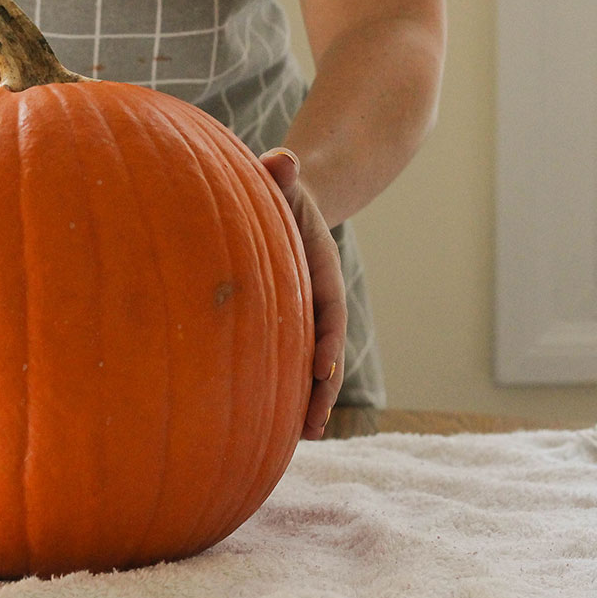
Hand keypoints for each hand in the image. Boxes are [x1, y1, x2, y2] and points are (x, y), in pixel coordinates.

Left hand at [259, 147, 346, 438]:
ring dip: (306, 398)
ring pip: (306, 359)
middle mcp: (315, 296)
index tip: (321, 370)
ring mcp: (300, 311)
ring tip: (299, 438)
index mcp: (318, 268)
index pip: (327, 310)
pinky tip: (268, 419)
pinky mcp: (281, 318)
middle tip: (310, 427)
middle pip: (323, 347)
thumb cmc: (279, 187)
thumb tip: (281, 159)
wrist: (286, 196)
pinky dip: (283, 384)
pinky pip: (284, 354)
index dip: (326, 341)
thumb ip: (281, 172)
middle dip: (319, 388)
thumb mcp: (282, 178)